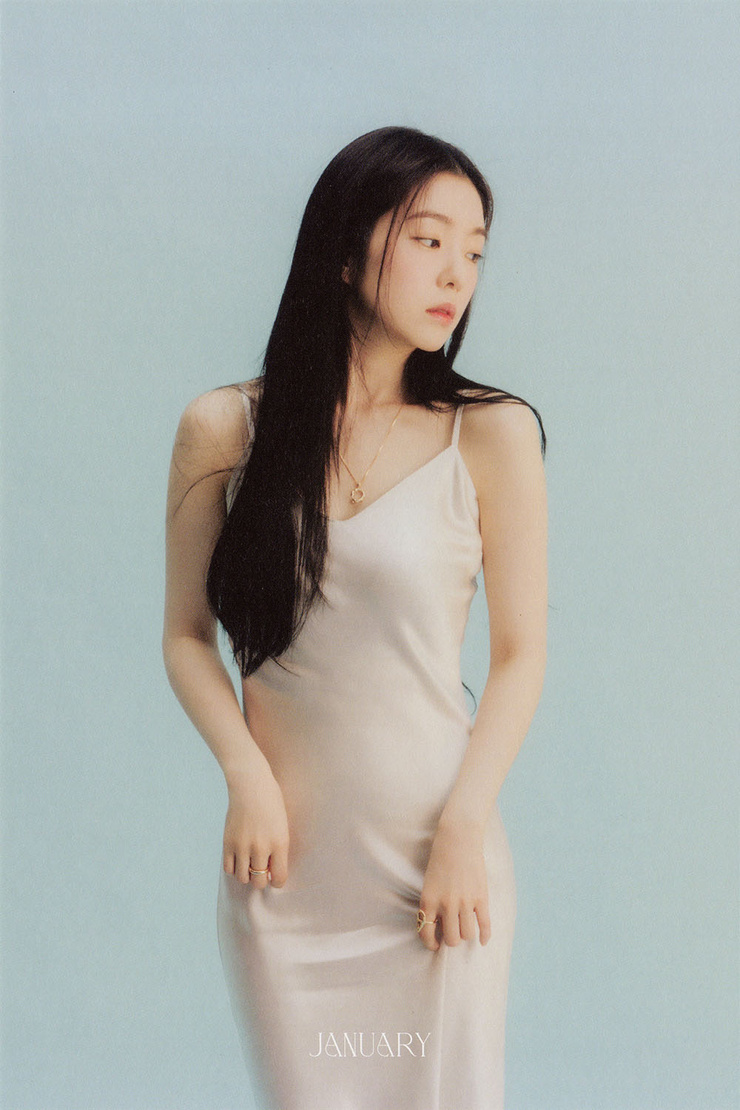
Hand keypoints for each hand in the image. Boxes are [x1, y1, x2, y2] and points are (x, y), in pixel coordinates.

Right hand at [222, 764, 289, 888]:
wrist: (250, 785)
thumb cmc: (271, 802)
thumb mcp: (282, 826)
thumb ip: (278, 849)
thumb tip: (271, 870)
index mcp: (279, 843)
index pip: (279, 878)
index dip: (277, 881)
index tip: (275, 876)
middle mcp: (260, 848)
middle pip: (259, 882)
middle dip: (262, 880)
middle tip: (262, 869)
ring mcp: (242, 846)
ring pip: (242, 878)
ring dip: (247, 874)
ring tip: (250, 862)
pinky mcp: (228, 842)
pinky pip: (229, 869)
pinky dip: (234, 868)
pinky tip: (239, 858)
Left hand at [417, 817, 490, 950]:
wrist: (458, 838)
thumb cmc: (441, 859)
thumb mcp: (429, 883)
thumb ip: (432, 904)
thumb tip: (439, 927)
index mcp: (428, 900)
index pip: (426, 933)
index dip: (431, 943)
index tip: (435, 945)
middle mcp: (446, 905)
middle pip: (451, 939)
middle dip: (451, 940)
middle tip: (452, 934)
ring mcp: (465, 902)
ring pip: (467, 935)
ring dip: (466, 935)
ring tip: (465, 928)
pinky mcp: (481, 897)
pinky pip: (484, 925)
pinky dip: (484, 936)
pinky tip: (482, 941)